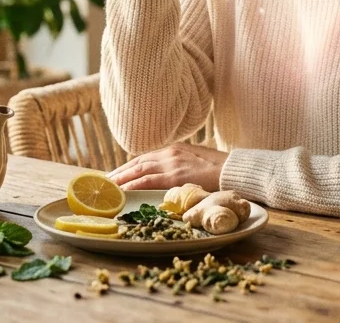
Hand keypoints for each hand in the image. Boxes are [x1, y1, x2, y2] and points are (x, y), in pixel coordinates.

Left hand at [108, 143, 226, 190]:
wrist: (234, 170)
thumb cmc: (219, 169)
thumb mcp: (196, 161)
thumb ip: (181, 164)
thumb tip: (169, 175)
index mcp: (175, 148)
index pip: (145, 158)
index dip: (129, 166)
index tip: (117, 174)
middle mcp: (170, 153)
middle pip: (138, 162)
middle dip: (120, 172)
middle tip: (106, 182)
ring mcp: (172, 164)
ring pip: (139, 170)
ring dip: (122, 179)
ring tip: (109, 187)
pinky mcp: (175, 176)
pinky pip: (148, 180)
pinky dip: (133, 185)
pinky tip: (122, 190)